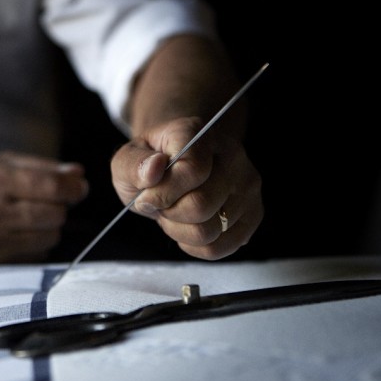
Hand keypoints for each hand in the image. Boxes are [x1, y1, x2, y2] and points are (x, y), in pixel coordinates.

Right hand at [0, 151, 88, 270]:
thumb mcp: (3, 164)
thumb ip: (43, 167)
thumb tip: (79, 175)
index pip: (51, 187)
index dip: (73, 188)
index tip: (78, 188)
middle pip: (55, 214)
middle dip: (59, 207)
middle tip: (46, 202)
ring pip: (50, 237)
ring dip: (49, 228)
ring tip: (30, 219)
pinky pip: (37, 257)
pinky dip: (37, 246)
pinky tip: (19, 237)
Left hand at [111, 117, 262, 259]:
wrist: (176, 166)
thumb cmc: (151, 165)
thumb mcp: (127, 160)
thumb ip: (132, 164)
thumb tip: (153, 170)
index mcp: (199, 133)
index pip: (192, 171)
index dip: (163, 192)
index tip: (148, 194)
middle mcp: (232, 155)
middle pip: (202, 206)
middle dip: (169, 213)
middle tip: (162, 204)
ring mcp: (248, 185)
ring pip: (211, 231)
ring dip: (180, 230)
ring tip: (175, 212)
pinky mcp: (254, 213)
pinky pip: (221, 247)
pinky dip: (195, 246)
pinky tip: (187, 227)